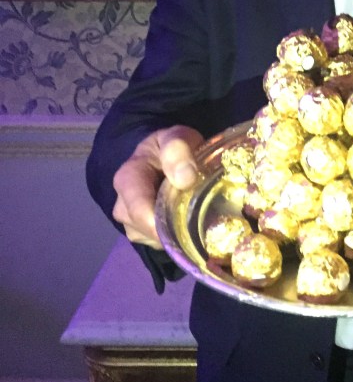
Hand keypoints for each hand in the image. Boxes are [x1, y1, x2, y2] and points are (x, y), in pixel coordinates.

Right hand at [112, 125, 203, 248]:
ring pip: (155, 240)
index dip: (163, 219)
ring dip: (177, 232)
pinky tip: (186, 221)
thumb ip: (178, 150)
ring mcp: (131, 223)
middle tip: (201, 218)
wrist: (165, 156)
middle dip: (174, 227)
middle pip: (147, 229)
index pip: (139, 209)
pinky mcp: (143, 235)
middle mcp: (123, 205)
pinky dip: (176, 237)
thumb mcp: (176, 137)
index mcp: (127, 178)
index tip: (189, 217)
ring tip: (194, 213)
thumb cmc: (172, 147)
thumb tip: (185, 178)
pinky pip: (160, 244)